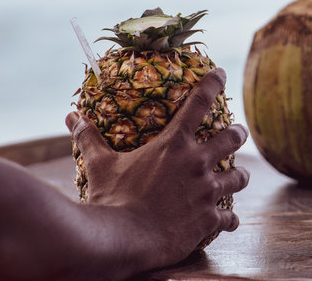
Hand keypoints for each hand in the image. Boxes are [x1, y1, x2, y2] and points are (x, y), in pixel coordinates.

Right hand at [65, 68, 249, 267]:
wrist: (123, 238)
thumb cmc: (112, 199)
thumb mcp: (100, 165)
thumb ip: (89, 138)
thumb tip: (71, 116)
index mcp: (174, 144)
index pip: (199, 103)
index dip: (213, 83)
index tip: (222, 72)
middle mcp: (197, 163)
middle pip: (230, 139)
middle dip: (238, 133)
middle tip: (239, 132)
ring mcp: (206, 192)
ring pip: (239, 178)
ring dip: (240, 175)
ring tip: (241, 175)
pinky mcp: (209, 219)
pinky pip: (230, 218)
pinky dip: (230, 219)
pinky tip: (230, 221)